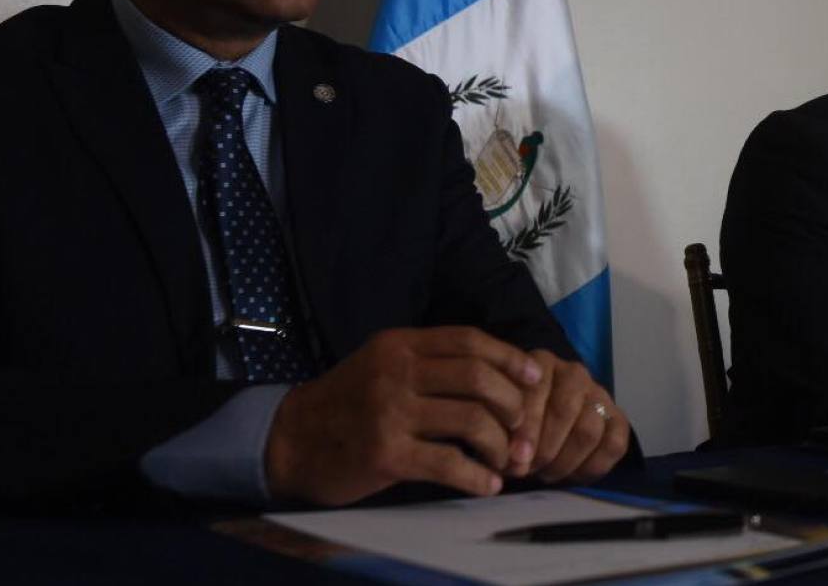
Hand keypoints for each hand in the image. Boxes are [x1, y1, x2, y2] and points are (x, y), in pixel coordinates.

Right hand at [264, 327, 539, 505]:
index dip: (510, 358)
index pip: (470, 341)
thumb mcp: (384, 365)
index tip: (535, 378)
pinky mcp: (386, 455)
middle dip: (512, 405)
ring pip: (472, 421)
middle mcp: (396, 373)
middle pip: (479, 379)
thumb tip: (501, 371)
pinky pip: (449, 464)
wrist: (292, 441)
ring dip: (500, 445)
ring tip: (504, 459)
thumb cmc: (349, 403)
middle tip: (521, 427)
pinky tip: (487, 485)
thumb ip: (431, 362)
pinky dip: (478, 478)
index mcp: (400, 345)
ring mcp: (390, 414)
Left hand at [507, 349, 632, 482]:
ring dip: (565, 462)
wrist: (541, 427)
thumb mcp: (501, 419)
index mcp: (541, 363)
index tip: (514, 460)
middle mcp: (574, 373)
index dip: (526, 430)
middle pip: (565, 411)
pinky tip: (572, 475)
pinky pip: (614, 445)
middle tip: (530, 470)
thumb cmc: (515, 422)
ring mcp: (599, 394)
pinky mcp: (617, 418)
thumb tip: (516, 460)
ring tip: (547, 473)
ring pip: (589, 431)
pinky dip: (592, 467)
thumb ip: (503, 433)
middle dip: (545, 449)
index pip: (536, 392)